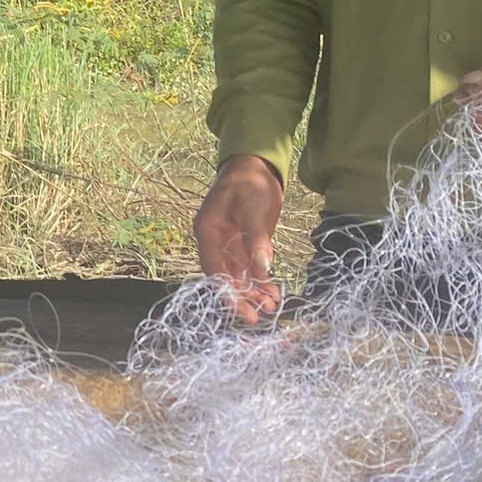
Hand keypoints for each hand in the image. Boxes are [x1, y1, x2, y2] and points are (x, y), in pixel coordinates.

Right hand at [193, 156, 285, 324]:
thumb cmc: (250, 182)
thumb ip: (257, 243)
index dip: (226, 292)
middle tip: (259, 316)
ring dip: (253, 291)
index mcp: (208, 231)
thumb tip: (262, 273)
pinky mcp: (244, 243)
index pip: (214, 269)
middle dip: (242, 297)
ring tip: (271, 306)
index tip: (241, 310)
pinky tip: (273, 293)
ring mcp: (229, 243)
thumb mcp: (255, 211)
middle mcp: (215, 241)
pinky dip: (261, 280)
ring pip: (239, 275)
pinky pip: (250, 267)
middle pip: (225, 276)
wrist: (255, 165)